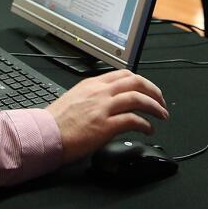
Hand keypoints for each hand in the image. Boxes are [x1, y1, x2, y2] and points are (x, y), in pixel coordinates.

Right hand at [47, 70, 168, 163]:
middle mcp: (100, 92)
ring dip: (155, 106)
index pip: (124, 74)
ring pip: (138, 98)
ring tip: (162, 115)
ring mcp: (103, 108)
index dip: (141, 81)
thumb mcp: (75, 98)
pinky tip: (149, 130)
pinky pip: (133, 120)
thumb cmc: (55, 121)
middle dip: (153, 91)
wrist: (45, 134)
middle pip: (135, 82)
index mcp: (92, 84)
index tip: (148, 90)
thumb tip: (108, 102)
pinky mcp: (105, 126)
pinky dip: (145, 124)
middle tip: (161, 101)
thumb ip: (93, 96)